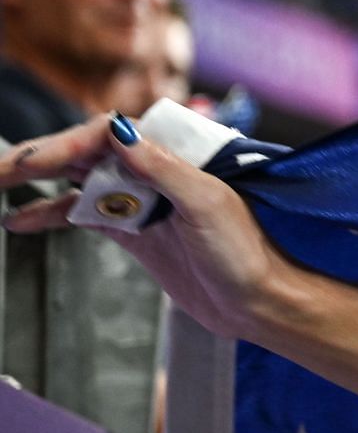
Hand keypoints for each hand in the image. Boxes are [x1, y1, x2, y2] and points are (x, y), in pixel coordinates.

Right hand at [1, 116, 304, 341]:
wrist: (256, 301)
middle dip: (40, 158)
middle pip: (88, 154)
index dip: (67, 144)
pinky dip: (52, 214)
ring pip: (80, 181)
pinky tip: (19, 219)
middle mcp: (157, 173)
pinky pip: (85, 215)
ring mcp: (143, 202)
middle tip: (0, 170)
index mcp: (177, 156)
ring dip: (38, 182)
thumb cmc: (246, 252)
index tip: (34, 163)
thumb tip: (120, 131)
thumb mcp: (206, 203)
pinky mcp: (135, 232)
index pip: (109, 135)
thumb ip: (161, 167)